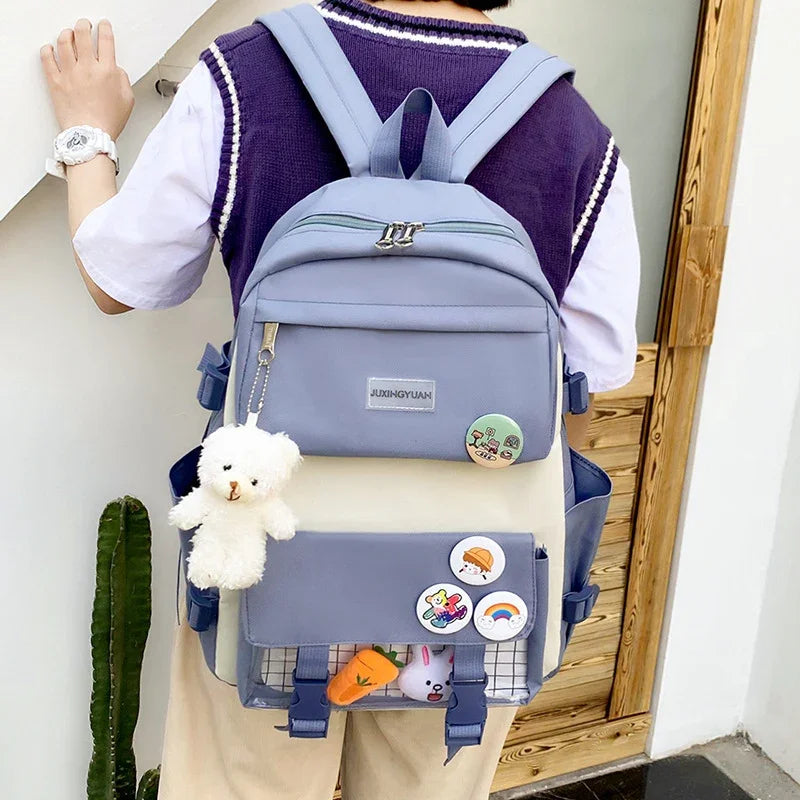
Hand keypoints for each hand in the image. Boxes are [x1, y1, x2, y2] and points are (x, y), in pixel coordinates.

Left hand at [41, 19, 133, 138]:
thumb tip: (116, 70)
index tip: (103, 26)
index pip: (106, 40)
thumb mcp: (128, 100)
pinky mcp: (56, 81)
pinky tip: (50, 48)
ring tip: (68, 34)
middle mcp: (87, 68)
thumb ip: (123, 80)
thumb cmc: (108, 122)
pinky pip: (47, 59)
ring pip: (63, 42)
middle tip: (84, 25)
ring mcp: (70, 73)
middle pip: (82, 34)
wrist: (90, 136)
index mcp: (107, 71)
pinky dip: (47, 50)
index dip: (104, 28)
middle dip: (84, 25)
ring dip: (66, 34)